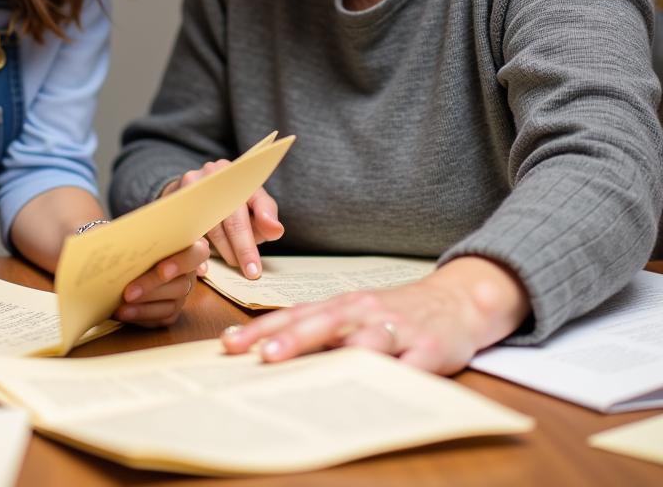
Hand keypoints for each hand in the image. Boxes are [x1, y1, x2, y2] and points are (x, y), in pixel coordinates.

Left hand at [114, 237, 210, 326]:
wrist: (134, 259)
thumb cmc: (140, 242)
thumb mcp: (143, 233)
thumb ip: (141, 234)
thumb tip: (119, 232)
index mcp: (190, 247)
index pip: (197, 254)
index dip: (181, 264)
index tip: (162, 270)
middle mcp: (190, 273)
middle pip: (181, 284)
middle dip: (152, 288)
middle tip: (128, 293)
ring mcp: (183, 294)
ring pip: (172, 304)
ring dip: (144, 307)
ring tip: (121, 307)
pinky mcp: (172, 311)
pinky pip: (162, 318)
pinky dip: (142, 317)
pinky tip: (125, 313)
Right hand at [164, 160, 283, 277]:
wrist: (197, 189)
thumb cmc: (232, 203)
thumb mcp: (254, 206)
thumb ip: (266, 218)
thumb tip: (276, 230)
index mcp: (242, 173)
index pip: (254, 204)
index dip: (253, 239)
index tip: (255, 269)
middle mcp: (216, 172)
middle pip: (230, 217)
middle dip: (240, 249)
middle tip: (247, 272)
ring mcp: (193, 182)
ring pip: (208, 223)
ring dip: (221, 249)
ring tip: (231, 264)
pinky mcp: (175, 195)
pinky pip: (186, 226)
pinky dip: (195, 249)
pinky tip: (202, 266)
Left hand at [220, 258, 529, 374]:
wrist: (459, 299)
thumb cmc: (398, 312)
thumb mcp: (356, 313)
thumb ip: (322, 330)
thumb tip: (270, 352)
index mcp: (342, 305)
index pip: (294, 315)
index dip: (260, 330)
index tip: (227, 344)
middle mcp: (364, 312)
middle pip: (320, 324)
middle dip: (287, 340)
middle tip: (257, 356)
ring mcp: (396, 329)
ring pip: (360, 340)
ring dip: (332, 352)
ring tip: (310, 367)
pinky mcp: (427, 350)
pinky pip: (406, 366)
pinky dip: (389, 375)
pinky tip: (369, 387)